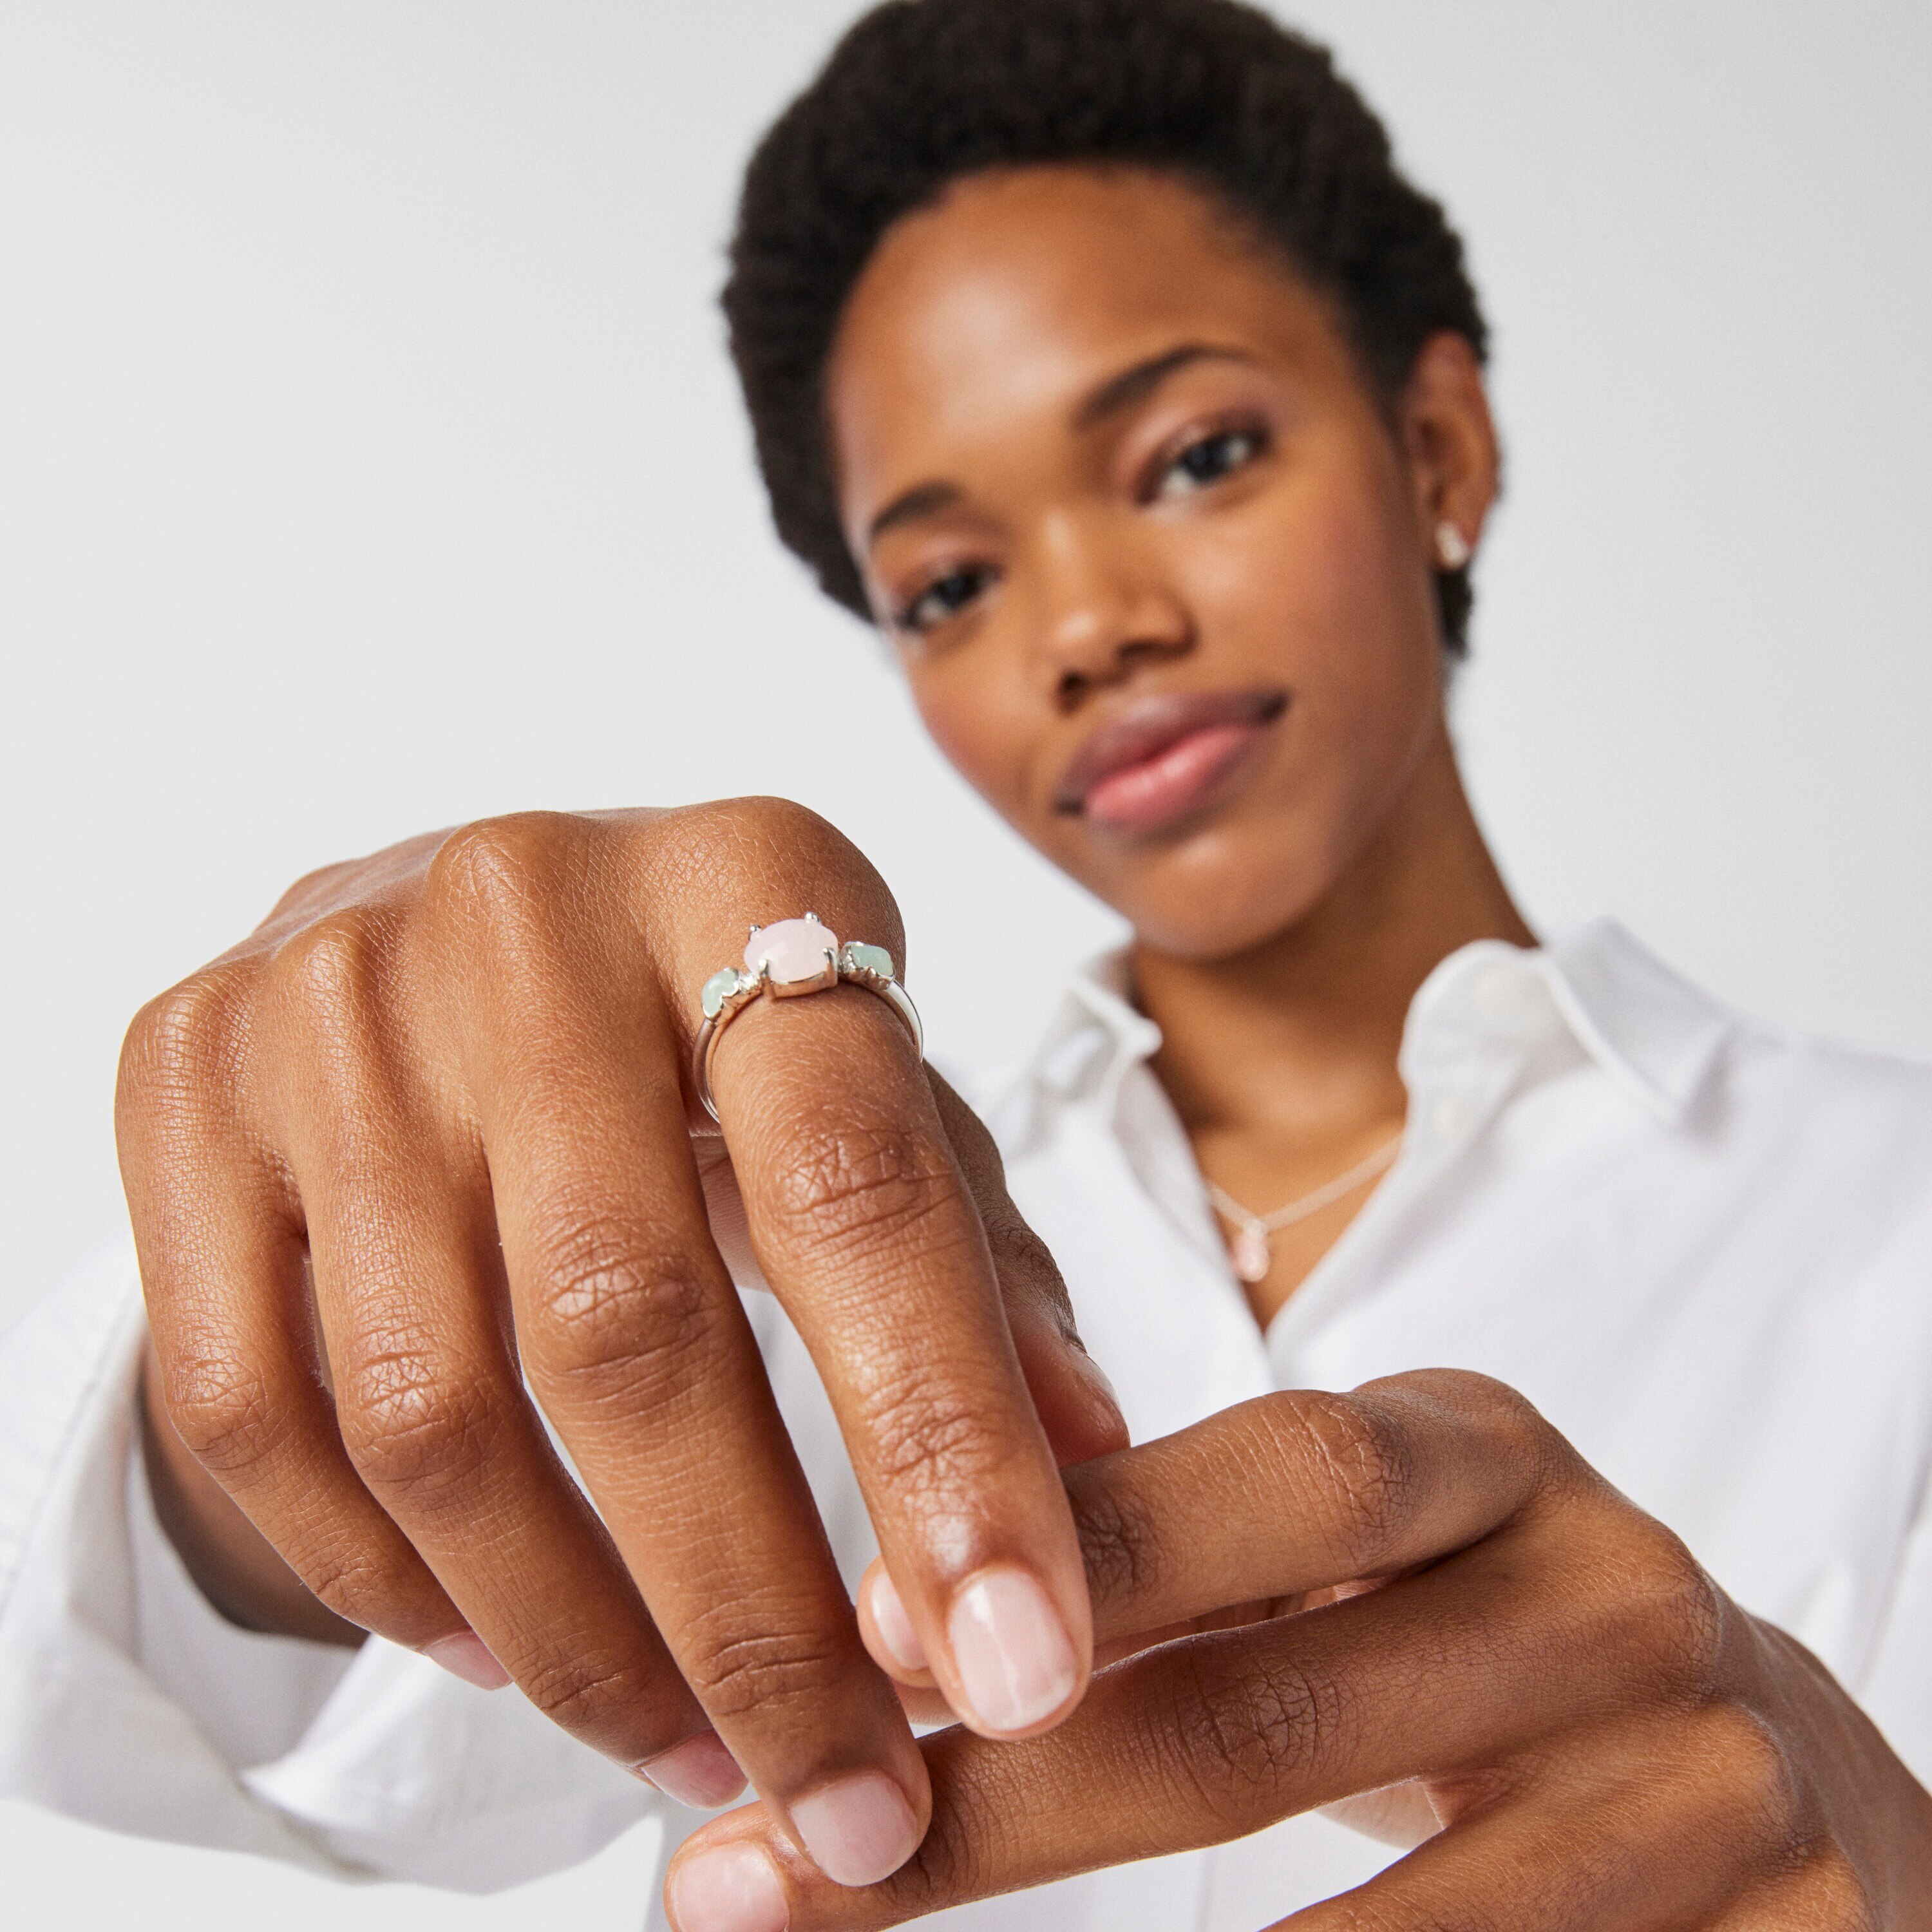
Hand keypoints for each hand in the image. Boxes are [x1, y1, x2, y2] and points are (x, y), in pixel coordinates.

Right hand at [119, 799, 1124, 1883]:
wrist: (466, 920)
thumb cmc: (713, 1023)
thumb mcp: (879, 1096)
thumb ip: (981, 1266)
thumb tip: (1090, 1471)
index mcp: (747, 876)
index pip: (858, 1184)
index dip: (946, 1441)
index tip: (1022, 1667)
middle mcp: (524, 912)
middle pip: (629, 1329)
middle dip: (757, 1616)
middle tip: (857, 1798)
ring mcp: (328, 998)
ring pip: (432, 1408)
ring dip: (578, 1638)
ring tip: (698, 1747)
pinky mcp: (187, 1085)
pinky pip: (254, 1409)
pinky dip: (383, 1582)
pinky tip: (501, 1648)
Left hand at [669, 1372, 1931, 1927]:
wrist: (1755, 1771)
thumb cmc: (1479, 1644)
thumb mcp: (1360, 1558)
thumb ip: (1185, 1557)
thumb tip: (888, 1626)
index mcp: (1488, 1455)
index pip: (1280, 1475)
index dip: (1080, 1554)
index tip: (857, 1643)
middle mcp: (1611, 1593)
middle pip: (1273, 1712)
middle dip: (1001, 1812)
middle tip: (768, 1882)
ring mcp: (1709, 1781)